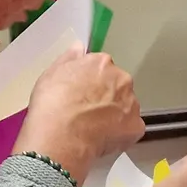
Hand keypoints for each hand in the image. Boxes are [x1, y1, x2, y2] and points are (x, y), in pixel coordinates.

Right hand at [14, 45, 144, 180]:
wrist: (61, 138)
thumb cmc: (52, 106)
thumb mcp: (50, 75)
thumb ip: (69, 59)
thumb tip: (79, 48)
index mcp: (102, 63)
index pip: (102, 67)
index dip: (91, 82)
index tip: (82, 92)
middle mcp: (122, 80)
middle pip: (117, 86)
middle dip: (106, 97)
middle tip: (87, 112)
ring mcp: (132, 103)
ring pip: (126, 106)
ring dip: (115, 114)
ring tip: (93, 128)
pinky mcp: (136, 126)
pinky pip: (130, 128)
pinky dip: (120, 133)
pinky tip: (102, 138)